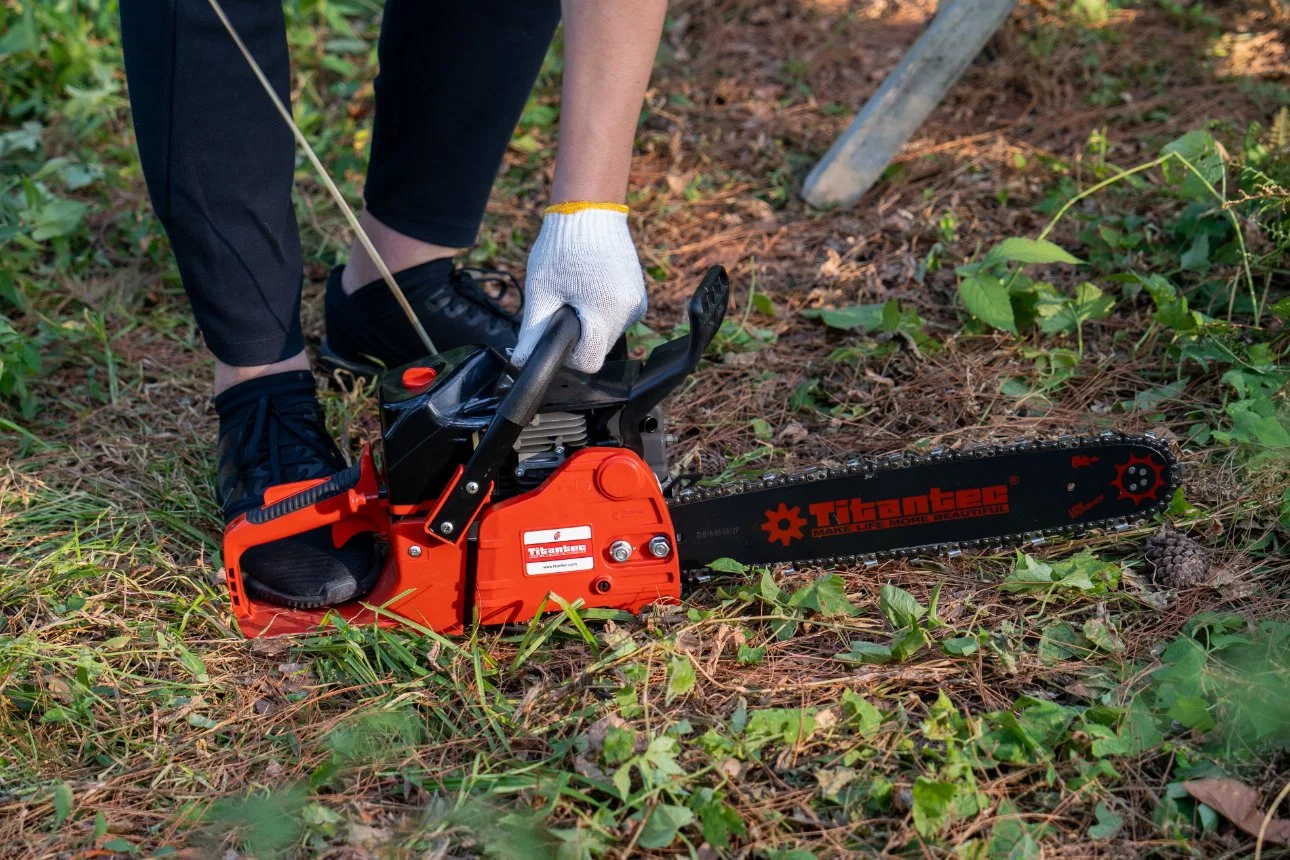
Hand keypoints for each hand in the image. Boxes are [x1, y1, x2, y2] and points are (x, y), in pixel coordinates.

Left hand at [513, 203, 647, 372]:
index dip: (568, 353)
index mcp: (607, 311)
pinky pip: (617, 320)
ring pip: (608, 335)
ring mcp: (638, 304)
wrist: (589, 212)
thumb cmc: (562, 246)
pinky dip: (601, 313)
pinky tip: (590, 289)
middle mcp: (630, 311)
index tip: (557, 330)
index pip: (589, 361)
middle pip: (599, 348)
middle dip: (579, 335)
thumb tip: (521, 363)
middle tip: (564, 303)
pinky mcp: (640, 297)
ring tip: (577, 291)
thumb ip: (533, 333)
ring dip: (590, 324)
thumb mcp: (541, 292)